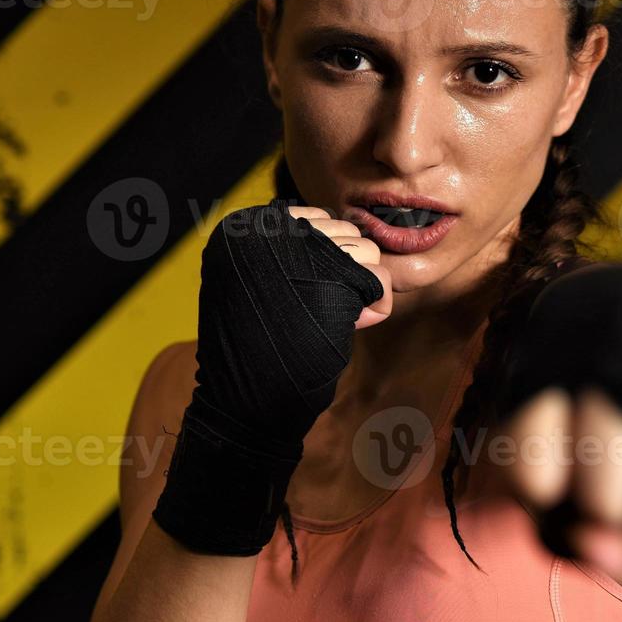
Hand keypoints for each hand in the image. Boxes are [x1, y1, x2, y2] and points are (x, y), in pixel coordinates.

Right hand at [151, 198, 388, 555]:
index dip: (324, 257)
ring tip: (333, 316)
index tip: (305, 292)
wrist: (247, 402)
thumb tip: (349, 230)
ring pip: (366, 250)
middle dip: (346, 271)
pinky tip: (355, 323)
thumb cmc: (258, 347)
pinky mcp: (329, 280)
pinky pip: (379, 277)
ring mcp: (298, 254)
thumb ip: (292, 251)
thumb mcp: (261, 283)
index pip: (313, 219)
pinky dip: (377, 303)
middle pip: (343, 231)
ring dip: (361, 287)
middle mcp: (266, 231)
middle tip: (324, 309)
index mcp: (242, 228)